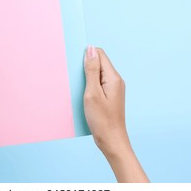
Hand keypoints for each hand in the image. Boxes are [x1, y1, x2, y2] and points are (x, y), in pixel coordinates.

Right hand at [83, 46, 148, 181]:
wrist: (111, 141)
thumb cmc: (102, 120)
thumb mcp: (92, 93)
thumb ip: (91, 70)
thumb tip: (90, 49)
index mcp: (113, 77)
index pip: (100, 54)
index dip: (86, 55)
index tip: (75, 64)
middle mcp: (115, 80)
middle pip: (99, 63)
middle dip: (85, 66)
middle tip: (75, 79)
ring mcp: (113, 88)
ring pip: (97, 73)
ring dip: (86, 77)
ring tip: (78, 88)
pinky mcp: (109, 95)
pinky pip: (98, 83)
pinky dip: (89, 85)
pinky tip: (83, 94)